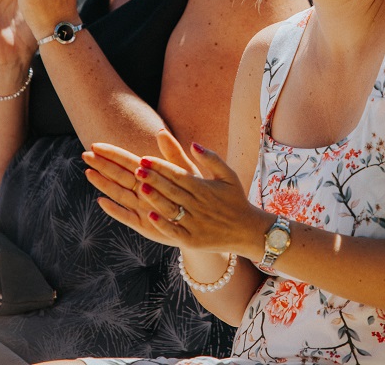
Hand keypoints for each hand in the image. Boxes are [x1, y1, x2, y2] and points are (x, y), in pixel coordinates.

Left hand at [84, 130, 266, 255]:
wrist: (248, 231)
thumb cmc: (236, 200)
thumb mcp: (228, 176)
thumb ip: (211, 158)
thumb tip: (193, 143)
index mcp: (204, 187)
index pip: (178, 174)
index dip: (161, 166)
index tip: (144, 159)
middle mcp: (199, 204)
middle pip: (172, 189)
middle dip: (154, 178)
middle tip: (136, 168)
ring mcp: (195, 223)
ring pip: (172, 209)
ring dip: (156, 198)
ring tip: (140, 188)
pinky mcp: (193, 240)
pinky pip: (175, 231)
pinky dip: (163, 224)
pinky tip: (150, 216)